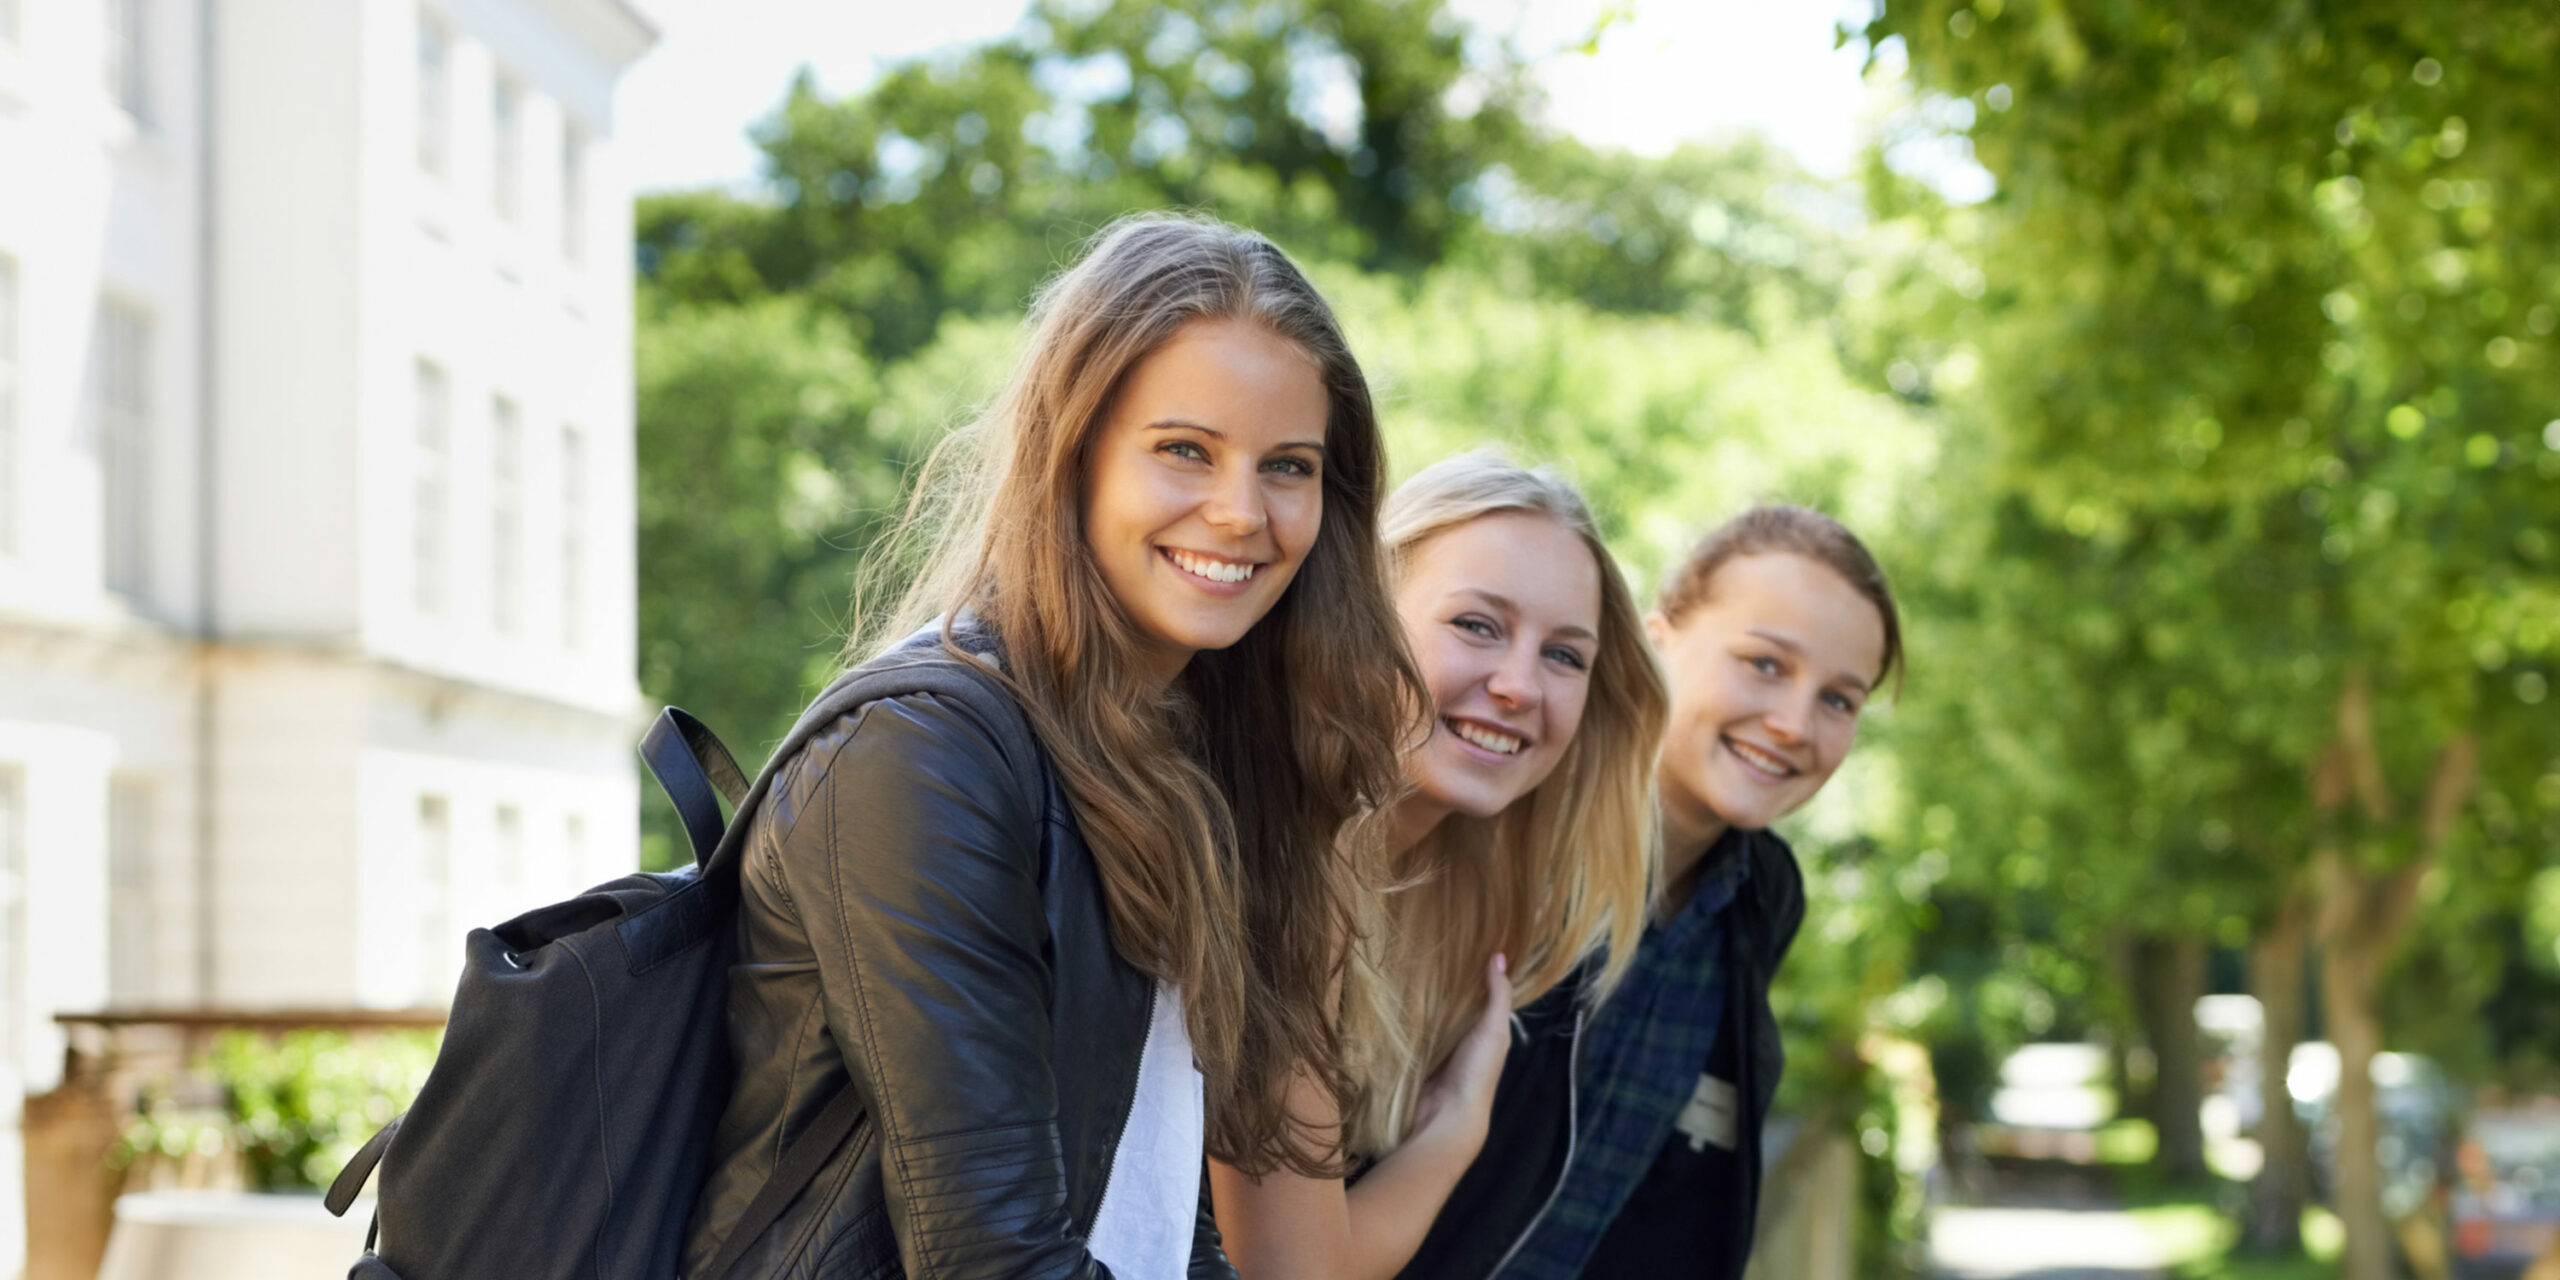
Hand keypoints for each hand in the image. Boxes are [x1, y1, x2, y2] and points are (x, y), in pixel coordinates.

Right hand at [1404, 953, 1512, 1157]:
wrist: (1446, 1116)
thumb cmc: (1477, 1072)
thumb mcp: (1494, 1031)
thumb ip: (1497, 996)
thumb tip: (1499, 954)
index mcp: (1484, 1030)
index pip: (1478, 993)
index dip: (1471, 970)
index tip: (1458, 937)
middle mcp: (1461, 1036)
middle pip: (1451, 1001)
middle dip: (1440, 978)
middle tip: (1423, 942)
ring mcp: (1436, 1046)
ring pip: (1428, 1013)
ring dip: (1418, 994)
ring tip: (1402, 957)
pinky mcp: (1412, 1053)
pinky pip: (1408, 1027)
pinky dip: (1401, 1013)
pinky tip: (1388, 989)